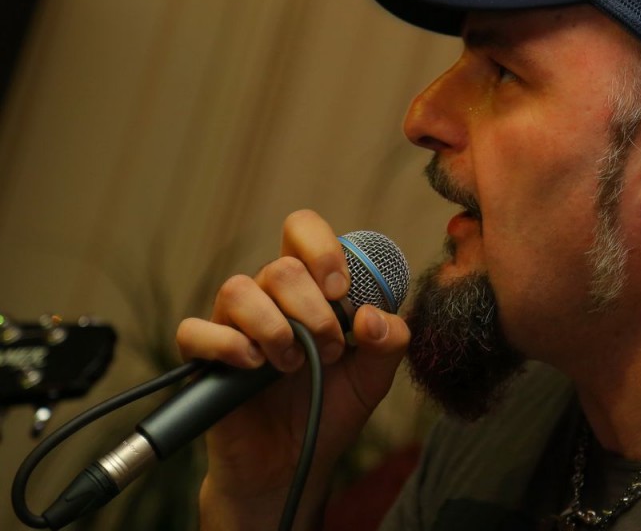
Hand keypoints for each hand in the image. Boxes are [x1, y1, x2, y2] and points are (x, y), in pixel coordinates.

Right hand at [175, 210, 410, 529]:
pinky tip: (252, 367)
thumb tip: (372, 315)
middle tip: (328, 349)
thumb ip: (389, 341)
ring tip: (292, 365)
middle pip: (280, 267)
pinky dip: (227, 345)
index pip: (302, 231)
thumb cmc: (329, 408)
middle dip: (313, 310)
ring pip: (238, 289)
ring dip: (275, 328)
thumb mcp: (375, 377)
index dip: (323, 249)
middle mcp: (268, 298)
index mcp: (308, 288)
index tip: (342, 291)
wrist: (294, 465)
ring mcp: (233, 326)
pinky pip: (195, 330)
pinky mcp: (204, 359)